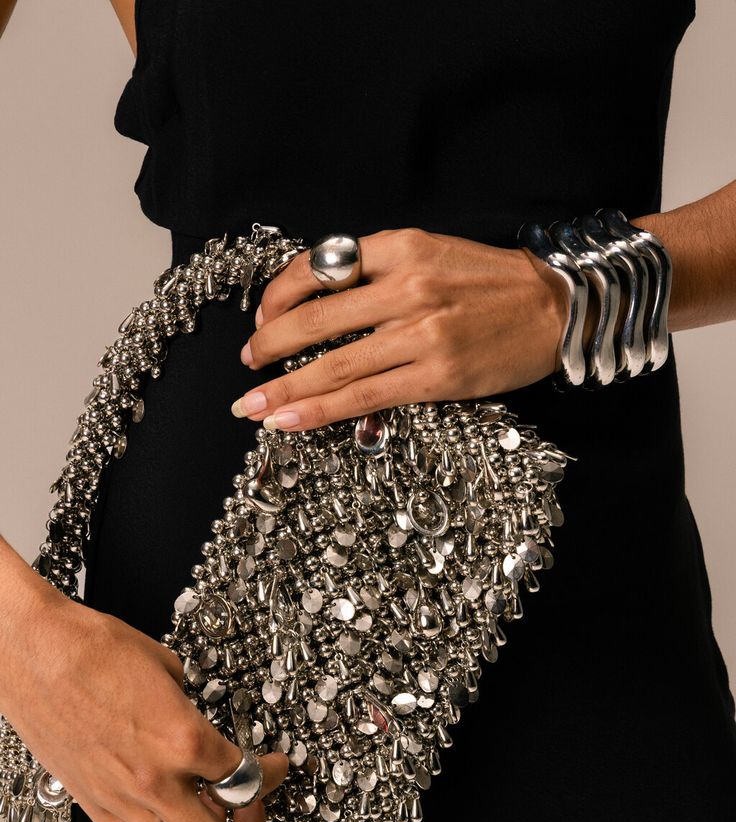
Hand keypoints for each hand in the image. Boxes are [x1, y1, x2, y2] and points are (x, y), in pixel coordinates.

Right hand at [0, 573, 288, 821]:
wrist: (33, 653)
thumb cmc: (92, 649)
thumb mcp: (169, 668)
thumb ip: (193, 708)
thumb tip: (203, 723)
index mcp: (184, 740)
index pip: (249, 779)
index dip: (273, 775)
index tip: (276, 767)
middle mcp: (156, 782)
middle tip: (254, 811)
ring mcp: (122, 802)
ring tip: (209, 814)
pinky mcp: (92, 808)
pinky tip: (164, 819)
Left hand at [231, 227, 567, 431]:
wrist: (559, 308)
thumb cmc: (496, 284)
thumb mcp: (435, 253)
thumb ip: (382, 270)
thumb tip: (324, 303)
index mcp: (402, 247)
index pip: (318, 267)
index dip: (278, 296)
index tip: (263, 318)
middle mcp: (406, 286)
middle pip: (314, 320)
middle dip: (269, 346)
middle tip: (247, 364)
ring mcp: (420, 334)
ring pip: (332, 365)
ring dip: (282, 389)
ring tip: (251, 405)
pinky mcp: (436, 376)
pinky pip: (363, 397)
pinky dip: (319, 411)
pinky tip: (289, 421)